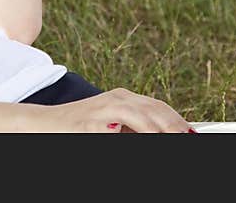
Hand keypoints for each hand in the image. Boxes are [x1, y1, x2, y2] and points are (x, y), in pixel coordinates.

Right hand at [39, 88, 195, 132]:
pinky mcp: (92, 120)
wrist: (42, 124)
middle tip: (190, 137)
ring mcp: (105, 108)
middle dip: (175, 124)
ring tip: (176, 137)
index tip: (193, 133)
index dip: (178, 120)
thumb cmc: (78, 129)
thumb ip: (134, 129)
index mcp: (124, 98)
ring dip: (161, 128)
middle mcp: (117, 98)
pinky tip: (147, 137)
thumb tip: (162, 134)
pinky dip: (137, 131)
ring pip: (142, 113)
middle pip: (155, 108)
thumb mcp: (111, 127)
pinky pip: (120, 124)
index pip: (159, 107)